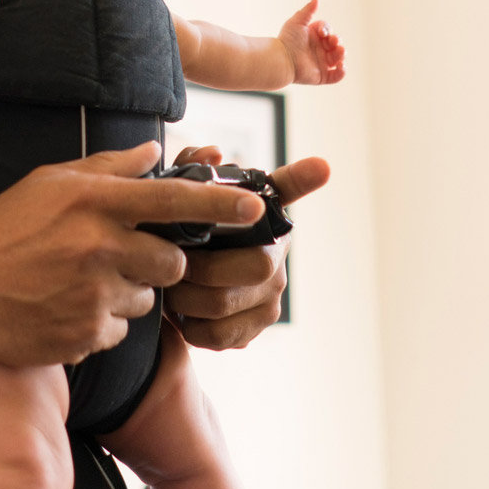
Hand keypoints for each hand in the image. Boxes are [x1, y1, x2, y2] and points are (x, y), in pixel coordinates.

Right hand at [0, 141, 264, 367]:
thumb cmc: (3, 230)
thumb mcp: (50, 183)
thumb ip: (108, 168)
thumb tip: (155, 152)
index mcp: (94, 202)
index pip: (176, 200)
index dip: (221, 203)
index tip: (254, 208)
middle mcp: (100, 246)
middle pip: (172, 260)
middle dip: (160, 261)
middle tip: (120, 256)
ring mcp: (94, 295)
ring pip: (147, 298)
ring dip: (127, 292)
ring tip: (81, 282)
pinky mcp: (86, 335)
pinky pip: (120, 331)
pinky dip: (103, 322)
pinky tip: (67, 307)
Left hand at [163, 144, 328, 349]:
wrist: (174, 290)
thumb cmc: (183, 235)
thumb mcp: (180, 200)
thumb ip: (190, 169)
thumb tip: (211, 153)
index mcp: (261, 216)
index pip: (288, 190)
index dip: (304, 178)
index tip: (323, 165)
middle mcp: (275, 256)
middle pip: (253, 265)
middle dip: (198, 267)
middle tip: (167, 263)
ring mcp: (269, 297)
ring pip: (223, 304)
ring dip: (184, 298)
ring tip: (165, 285)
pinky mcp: (253, 330)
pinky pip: (218, 335)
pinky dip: (190, 326)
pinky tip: (179, 311)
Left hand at [280, 0, 344, 84]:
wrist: (282, 59)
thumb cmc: (287, 40)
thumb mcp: (297, 22)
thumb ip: (307, 10)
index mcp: (314, 37)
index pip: (328, 31)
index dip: (328, 30)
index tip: (321, 32)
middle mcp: (319, 49)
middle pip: (336, 44)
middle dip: (338, 41)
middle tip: (334, 41)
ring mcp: (321, 63)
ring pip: (338, 58)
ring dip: (342, 54)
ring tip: (340, 51)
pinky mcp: (321, 76)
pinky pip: (336, 76)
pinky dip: (342, 72)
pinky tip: (341, 66)